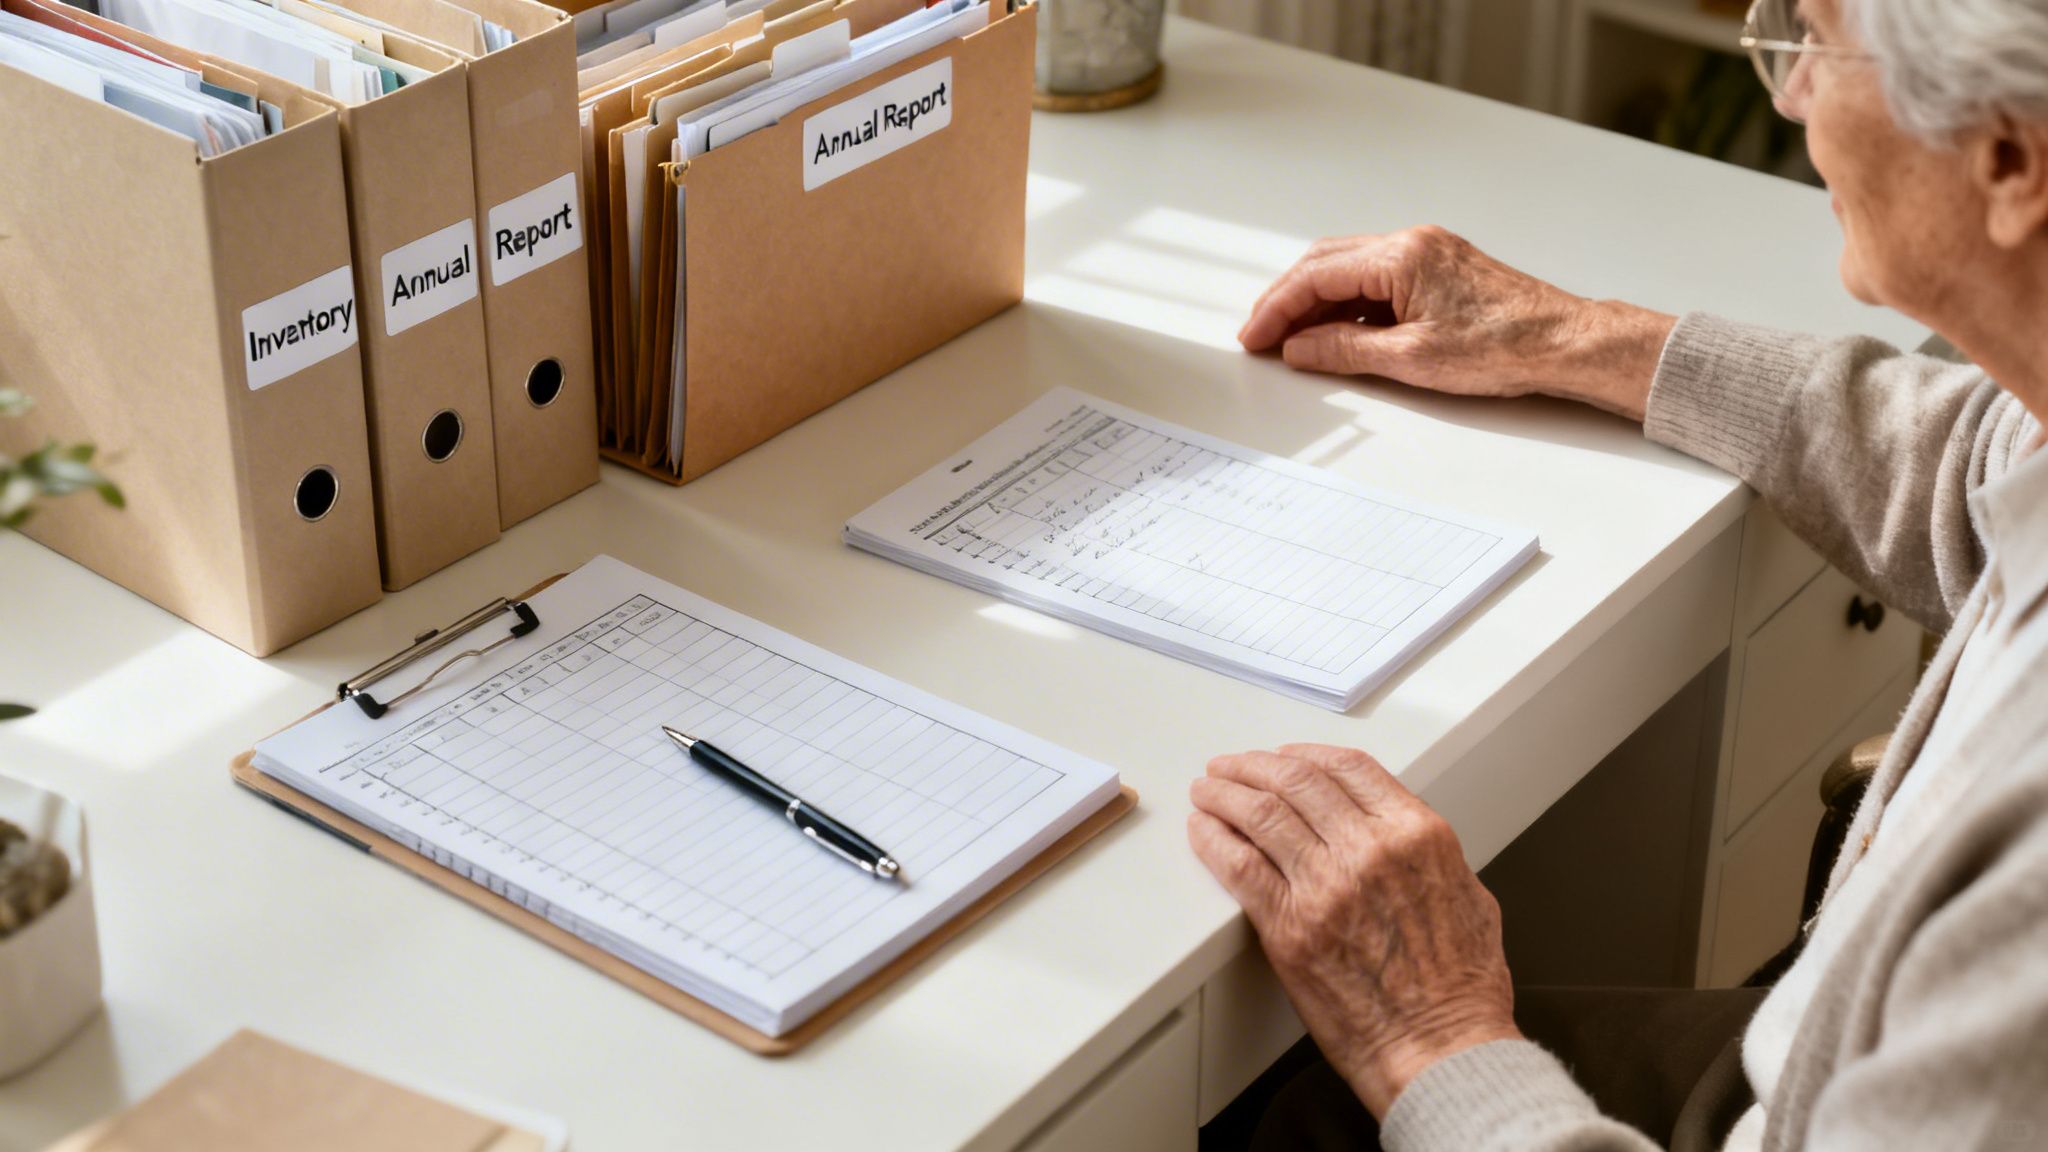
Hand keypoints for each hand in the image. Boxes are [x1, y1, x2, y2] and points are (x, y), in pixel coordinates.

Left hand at [1187, 743, 1520, 1117]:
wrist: (1443, 1049)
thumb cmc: (1461, 988)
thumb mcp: (1468, 896)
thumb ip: (1428, 856)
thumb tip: (1397, 839)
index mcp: (1417, 834)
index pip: (1349, 767)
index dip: (1306, 754)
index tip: (1283, 756)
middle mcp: (1368, 849)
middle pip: (1295, 780)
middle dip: (1254, 766)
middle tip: (1231, 767)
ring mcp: (1325, 885)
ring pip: (1261, 813)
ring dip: (1225, 793)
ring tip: (1208, 790)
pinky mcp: (1289, 926)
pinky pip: (1238, 865)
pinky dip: (1213, 840)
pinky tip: (1203, 830)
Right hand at [1238, 227, 1675, 421]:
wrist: (1565, 343)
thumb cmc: (1505, 346)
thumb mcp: (1411, 359)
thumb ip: (1344, 350)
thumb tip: (1299, 348)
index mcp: (1401, 255)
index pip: (1316, 275)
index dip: (1276, 309)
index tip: (1254, 337)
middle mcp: (1412, 243)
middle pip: (1326, 263)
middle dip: (1287, 301)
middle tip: (1261, 336)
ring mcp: (1427, 254)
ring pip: (1350, 270)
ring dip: (1317, 303)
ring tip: (1294, 342)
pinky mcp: (1440, 271)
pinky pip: (1378, 281)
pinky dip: (1349, 305)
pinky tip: (1340, 334)